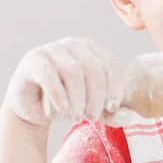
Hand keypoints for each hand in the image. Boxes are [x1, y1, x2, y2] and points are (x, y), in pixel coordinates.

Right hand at [4, 38, 125, 127]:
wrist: (31, 108)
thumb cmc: (67, 103)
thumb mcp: (92, 109)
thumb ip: (111, 113)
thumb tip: (130, 117)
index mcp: (93, 50)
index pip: (111, 64)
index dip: (115, 87)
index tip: (112, 108)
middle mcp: (74, 45)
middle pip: (93, 68)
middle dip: (96, 96)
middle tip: (92, 118)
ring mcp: (53, 49)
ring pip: (73, 71)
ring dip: (77, 98)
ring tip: (76, 118)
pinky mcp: (33, 59)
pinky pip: (49, 75)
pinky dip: (59, 95)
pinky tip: (62, 110)